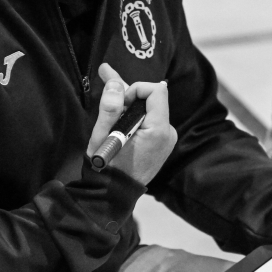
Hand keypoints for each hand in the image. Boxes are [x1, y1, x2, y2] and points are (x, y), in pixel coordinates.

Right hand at [88, 62, 176, 187]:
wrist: (115, 194)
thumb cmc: (107, 167)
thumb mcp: (103, 137)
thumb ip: (110, 108)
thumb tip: (116, 84)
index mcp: (158, 130)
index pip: (156, 91)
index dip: (135, 89)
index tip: (119, 100)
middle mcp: (168, 133)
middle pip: (153, 99)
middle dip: (129, 93)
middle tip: (106, 76)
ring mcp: (166, 139)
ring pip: (149, 109)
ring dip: (129, 103)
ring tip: (109, 93)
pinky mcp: (161, 143)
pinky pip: (150, 120)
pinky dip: (134, 115)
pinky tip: (117, 109)